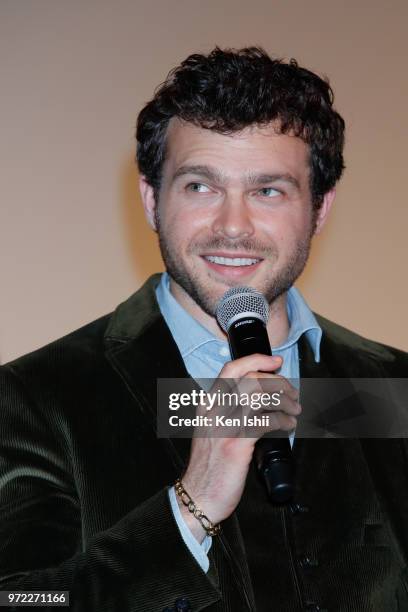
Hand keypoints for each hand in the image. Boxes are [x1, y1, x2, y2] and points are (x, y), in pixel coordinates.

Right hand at [176, 354, 300, 541]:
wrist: (198, 495)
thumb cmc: (210, 464)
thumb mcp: (213, 428)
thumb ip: (230, 409)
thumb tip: (263, 394)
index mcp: (208, 404)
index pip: (231, 369)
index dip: (257, 360)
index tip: (276, 361)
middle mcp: (214, 410)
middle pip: (251, 378)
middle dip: (279, 383)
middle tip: (292, 395)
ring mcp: (224, 426)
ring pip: (260, 395)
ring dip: (284, 400)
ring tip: (294, 411)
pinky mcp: (236, 445)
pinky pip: (266, 421)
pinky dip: (283, 420)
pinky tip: (288, 426)